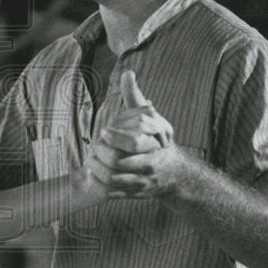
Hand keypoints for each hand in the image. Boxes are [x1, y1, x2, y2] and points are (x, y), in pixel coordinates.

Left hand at [79, 71, 170, 195]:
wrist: (175, 174)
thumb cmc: (158, 141)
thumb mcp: (150, 118)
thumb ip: (135, 98)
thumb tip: (127, 73)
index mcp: (155, 145)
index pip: (134, 142)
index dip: (116, 137)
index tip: (103, 131)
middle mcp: (152, 165)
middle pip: (123, 162)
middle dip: (105, 155)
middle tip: (94, 149)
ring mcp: (146, 182)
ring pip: (120, 181)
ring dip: (104, 173)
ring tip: (93, 164)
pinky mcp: (139, 195)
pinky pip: (121, 195)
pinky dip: (110, 190)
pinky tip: (100, 182)